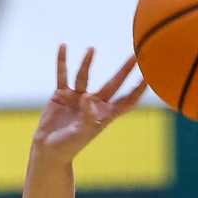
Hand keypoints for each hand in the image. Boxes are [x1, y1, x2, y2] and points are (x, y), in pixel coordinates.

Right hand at [31, 45, 147, 164]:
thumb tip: (88, 97)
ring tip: (92, 49)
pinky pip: (63, 75)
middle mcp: (94, 103)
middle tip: (135, 55)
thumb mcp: (80, 134)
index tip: (149, 77)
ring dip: (88, 62)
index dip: (138, 90)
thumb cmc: (68, 146)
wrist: (48, 149)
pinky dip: (62, 62)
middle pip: (114, 83)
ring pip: (85, 75)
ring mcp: (78, 97)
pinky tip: (63, 47)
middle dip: (124, 70)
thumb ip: (87, 117)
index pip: (128, 101)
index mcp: (105, 115)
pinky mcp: (62, 94)